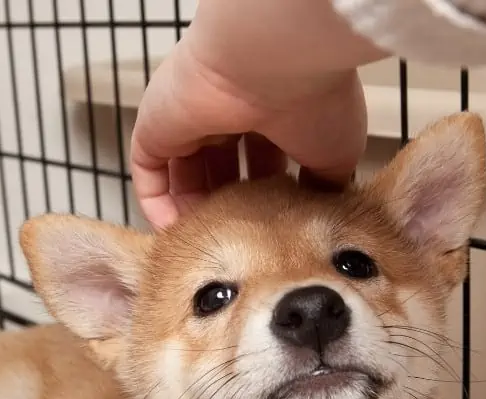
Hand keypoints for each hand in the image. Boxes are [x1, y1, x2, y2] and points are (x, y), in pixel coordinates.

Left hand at [129, 37, 368, 228]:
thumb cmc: (316, 104)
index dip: (265, 196)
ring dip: (195, 212)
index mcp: (267, 111)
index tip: (273, 231)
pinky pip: (149, 172)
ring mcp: (186, 118)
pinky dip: (159, 205)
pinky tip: (176, 236)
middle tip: (239, 247)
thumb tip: (317, 211)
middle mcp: (225, 112)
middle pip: (221, 168)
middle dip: (230, 207)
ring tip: (209, 249)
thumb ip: (323, 185)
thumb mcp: (336, 154)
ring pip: (184, 173)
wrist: (274, 62)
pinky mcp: (154, 127)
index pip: (260, 157)